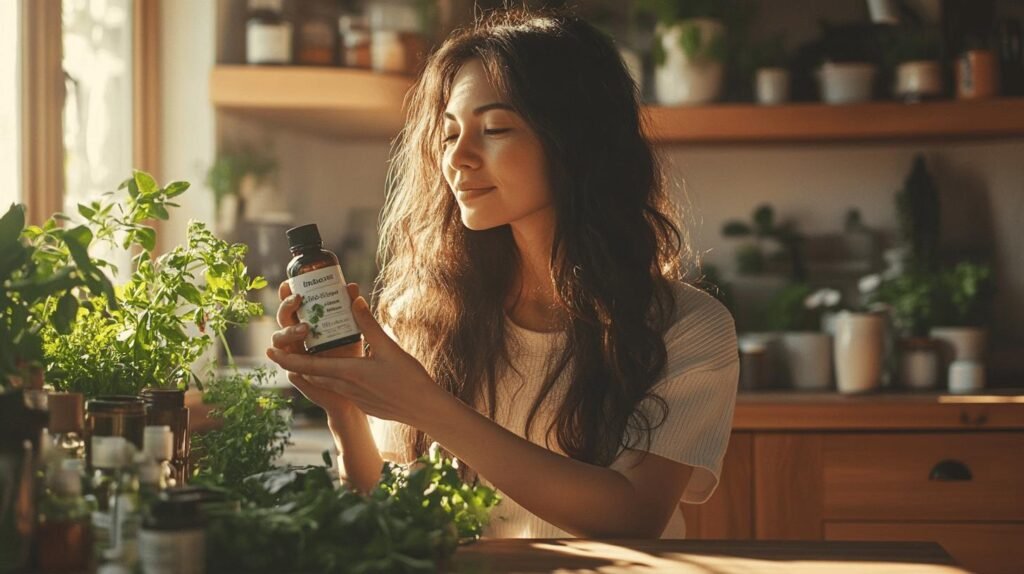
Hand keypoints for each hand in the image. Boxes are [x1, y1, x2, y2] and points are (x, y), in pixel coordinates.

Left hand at [266, 292, 446, 427]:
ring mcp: (354, 397)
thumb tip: (354, 300)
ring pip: (325, 381)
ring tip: (307, 354)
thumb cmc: (409, 378)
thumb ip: (369, 324)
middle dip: (294, 361)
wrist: (423, 409)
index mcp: (349, 372)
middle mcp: (346, 386)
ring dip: (313, 369)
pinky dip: (331, 377)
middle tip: (281, 349)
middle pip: (311, 374)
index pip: (308, 366)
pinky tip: (339, 370)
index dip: (286, 359)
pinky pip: (339, 388)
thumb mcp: (389, 347)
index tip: (269, 350)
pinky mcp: (362, 402)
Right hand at [273, 280, 362, 416]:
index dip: (285, 294)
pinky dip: (290, 365)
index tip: (287, 283)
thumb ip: (352, 309)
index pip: (291, 306)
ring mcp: (294, 356)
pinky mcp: (298, 376)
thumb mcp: (352, 329)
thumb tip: (351, 286)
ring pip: (279, 343)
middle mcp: (295, 338)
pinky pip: (289, 370)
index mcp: (304, 323)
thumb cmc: (349, 352)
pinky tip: (296, 363)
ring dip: (288, 333)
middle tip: (298, 299)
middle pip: (282, 320)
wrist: (356, 386)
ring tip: (305, 329)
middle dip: (286, 308)